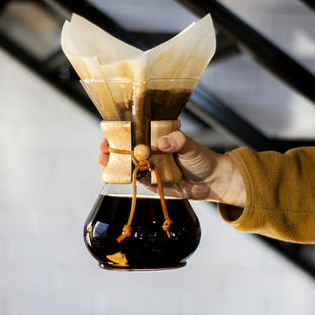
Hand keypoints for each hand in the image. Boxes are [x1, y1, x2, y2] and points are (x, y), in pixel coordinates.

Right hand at [98, 131, 244, 206]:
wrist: (211, 182)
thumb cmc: (202, 159)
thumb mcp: (191, 146)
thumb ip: (178, 141)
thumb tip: (162, 143)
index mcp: (158, 138)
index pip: (136, 132)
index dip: (121, 131)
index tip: (110, 132)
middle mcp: (152, 152)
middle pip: (127, 148)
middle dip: (112, 148)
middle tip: (103, 150)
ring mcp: (150, 167)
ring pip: (127, 164)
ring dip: (113, 163)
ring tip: (103, 162)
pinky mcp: (152, 183)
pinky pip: (136, 180)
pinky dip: (125, 178)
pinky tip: (115, 176)